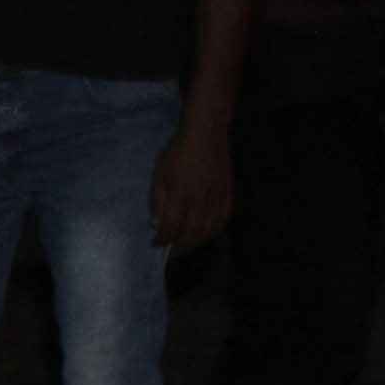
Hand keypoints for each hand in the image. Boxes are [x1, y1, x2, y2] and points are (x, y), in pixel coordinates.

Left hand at [151, 117, 233, 251]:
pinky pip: (224, 218)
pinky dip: (214, 231)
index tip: (156, 243)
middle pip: (191, 232)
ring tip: (186, 246)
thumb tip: (157, 223)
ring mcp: (217, 196)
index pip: (172, 226)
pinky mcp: (228, 192)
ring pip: (209, 228)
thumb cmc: (177, 152)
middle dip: (179, 246)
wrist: (206, 133)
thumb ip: (157, 200)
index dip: (163, 239)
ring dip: (197, 242)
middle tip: (170, 252)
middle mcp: (200, 198)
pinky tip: (205, 234)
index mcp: (180, 192)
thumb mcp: (159, 174)